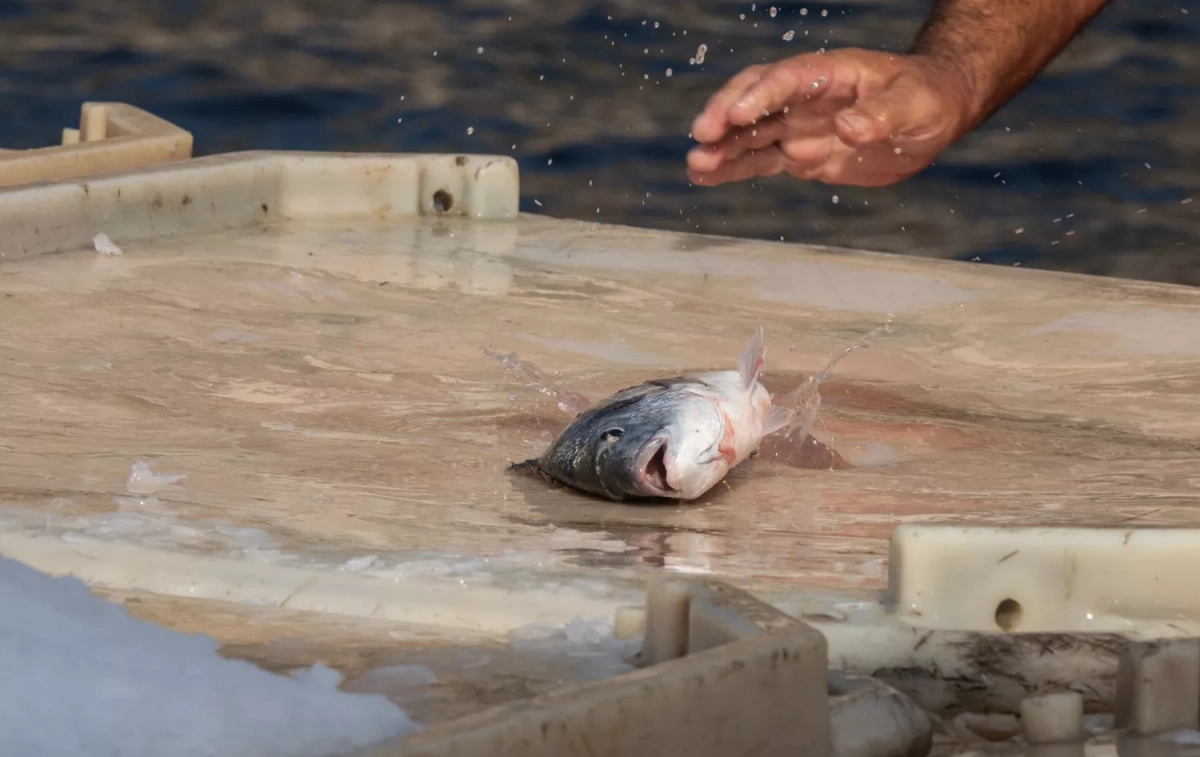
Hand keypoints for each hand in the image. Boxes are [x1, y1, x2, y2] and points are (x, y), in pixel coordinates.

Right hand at [686, 49, 975, 187]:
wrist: (933, 113)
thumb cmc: (928, 98)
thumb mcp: (915, 104)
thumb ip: (881, 115)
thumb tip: (849, 128)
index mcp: (830, 73)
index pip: (786, 79)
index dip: (760, 96)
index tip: (735, 115)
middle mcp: (804, 97)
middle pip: (754, 99)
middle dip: (726, 115)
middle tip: (702, 136)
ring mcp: (798, 125)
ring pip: (750, 134)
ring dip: (722, 148)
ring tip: (696, 165)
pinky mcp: (799, 155)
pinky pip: (759, 160)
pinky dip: (732, 169)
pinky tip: (705, 177)